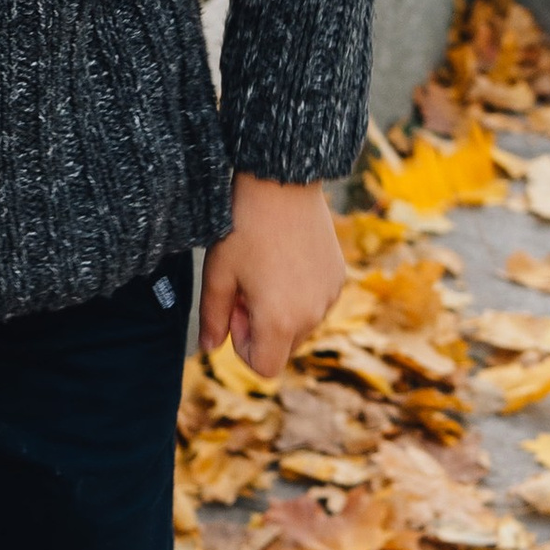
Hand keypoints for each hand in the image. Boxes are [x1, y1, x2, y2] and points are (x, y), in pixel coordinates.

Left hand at [199, 176, 345, 380]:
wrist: (281, 182)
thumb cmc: (242, 226)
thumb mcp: (218, 273)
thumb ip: (213, 318)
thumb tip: (210, 348)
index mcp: (281, 320)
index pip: (265, 367)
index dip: (243, 346)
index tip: (236, 308)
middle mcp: (312, 315)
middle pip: (283, 347)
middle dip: (262, 328)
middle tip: (246, 285)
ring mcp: (330, 296)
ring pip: (301, 325)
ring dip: (281, 310)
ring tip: (264, 268)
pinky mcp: (338, 277)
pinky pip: (316, 302)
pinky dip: (299, 293)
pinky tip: (283, 257)